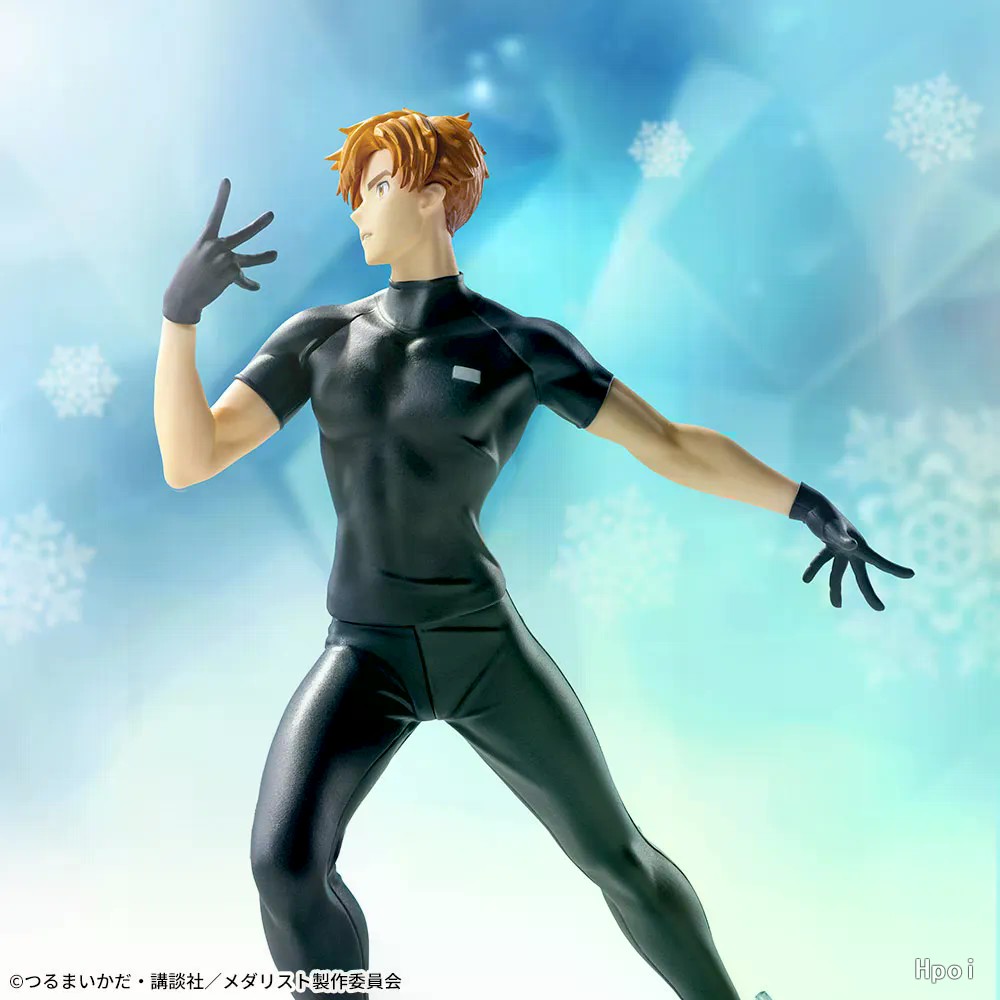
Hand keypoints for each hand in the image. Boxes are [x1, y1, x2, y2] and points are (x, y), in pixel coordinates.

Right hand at [163, 178, 276, 324]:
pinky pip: (243, 280)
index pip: (216, 215)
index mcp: (205, 240)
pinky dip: (248, 284)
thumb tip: (240, 268)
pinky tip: (256, 286)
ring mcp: (224, 261)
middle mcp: (216, 248)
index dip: (222, 198)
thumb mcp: (200, 259)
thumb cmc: (189, 276)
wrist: (183, 295)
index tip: (227, 181)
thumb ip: (220, 257)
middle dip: (259, 225)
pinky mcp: (230, 275)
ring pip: (249, 260)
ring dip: (263, 257)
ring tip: (275, 255)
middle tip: (272, 215)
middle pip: (243, 235)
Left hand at [790, 482, 914, 610]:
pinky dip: (814, 569)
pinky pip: (823, 561)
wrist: (814, 506)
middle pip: (861, 575)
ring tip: (836, 606)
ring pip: (838, 573)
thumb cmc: (826, 517)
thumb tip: (852, 546)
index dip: (895, 569)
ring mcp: (841, 549)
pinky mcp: (830, 546)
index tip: (911, 574)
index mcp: (860, 547)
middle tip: (880, 609)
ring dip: (835, 588)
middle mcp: (853, 550)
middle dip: (869, 593)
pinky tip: (805, 579)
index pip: (879, 562)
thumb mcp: (833, 529)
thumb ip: (842, 539)